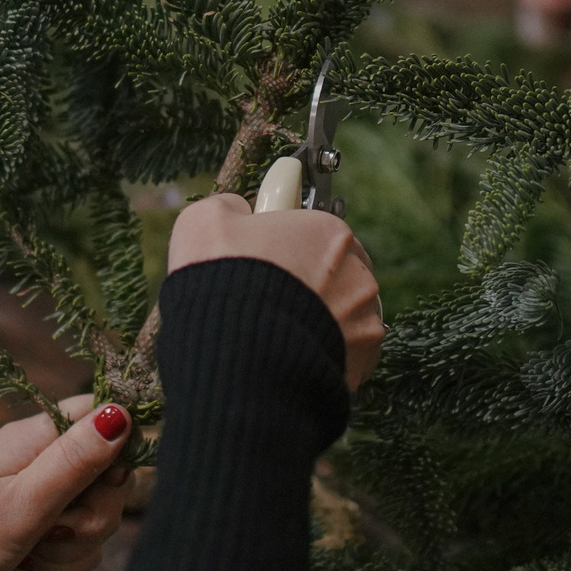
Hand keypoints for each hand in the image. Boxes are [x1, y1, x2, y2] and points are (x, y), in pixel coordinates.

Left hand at [0, 392, 133, 570]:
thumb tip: (121, 414)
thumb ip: (75, 460)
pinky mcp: (49, 523)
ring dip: (74, 543)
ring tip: (35, 547)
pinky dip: (64, 559)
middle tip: (57, 527)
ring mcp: (49, 492)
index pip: (101, 413)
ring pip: (99, 514)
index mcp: (38, 436)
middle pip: (110, 474)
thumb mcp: (26, 499)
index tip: (106, 480)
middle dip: (93, 513)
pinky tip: (34, 562)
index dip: (119, 444)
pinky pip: (83, 543)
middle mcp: (47, 458)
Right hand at [168, 192, 383, 387]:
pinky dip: (320, 354)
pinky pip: (345, 354)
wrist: (234, 357)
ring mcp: (365, 322)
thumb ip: (229, 206)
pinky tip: (289, 357)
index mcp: (330, 233)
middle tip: (265, 299)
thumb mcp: (206, 222)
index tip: (266, 258)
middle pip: (334, 273)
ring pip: (342, 315)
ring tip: (273, 333)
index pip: (314, 231)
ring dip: (317, 321)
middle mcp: (359, 275)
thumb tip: (237, 209)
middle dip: (306, 284)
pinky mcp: (362, 364)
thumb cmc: (222, 282)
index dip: (286, 245)